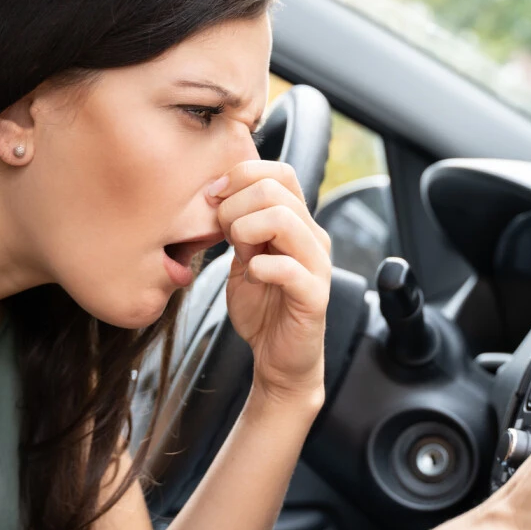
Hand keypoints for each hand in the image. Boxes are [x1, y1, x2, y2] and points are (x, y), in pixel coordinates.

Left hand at [211, 161, 331, 409]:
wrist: (277, 357)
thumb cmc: (261, 306)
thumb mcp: (243, 256)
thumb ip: (237, 226)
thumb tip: (216, 194)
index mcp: (297, 222)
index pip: (279, 172)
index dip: (241, 175)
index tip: (213, 197)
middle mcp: (313, 237)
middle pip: (275, 189)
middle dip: (234, 206)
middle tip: (224, 235)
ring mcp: (317, 265)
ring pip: (283, 219)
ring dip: (246, 231)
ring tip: (241, 255)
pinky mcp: (314, 296)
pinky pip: (288, 268)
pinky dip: (259, 268)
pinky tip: (252, 278)